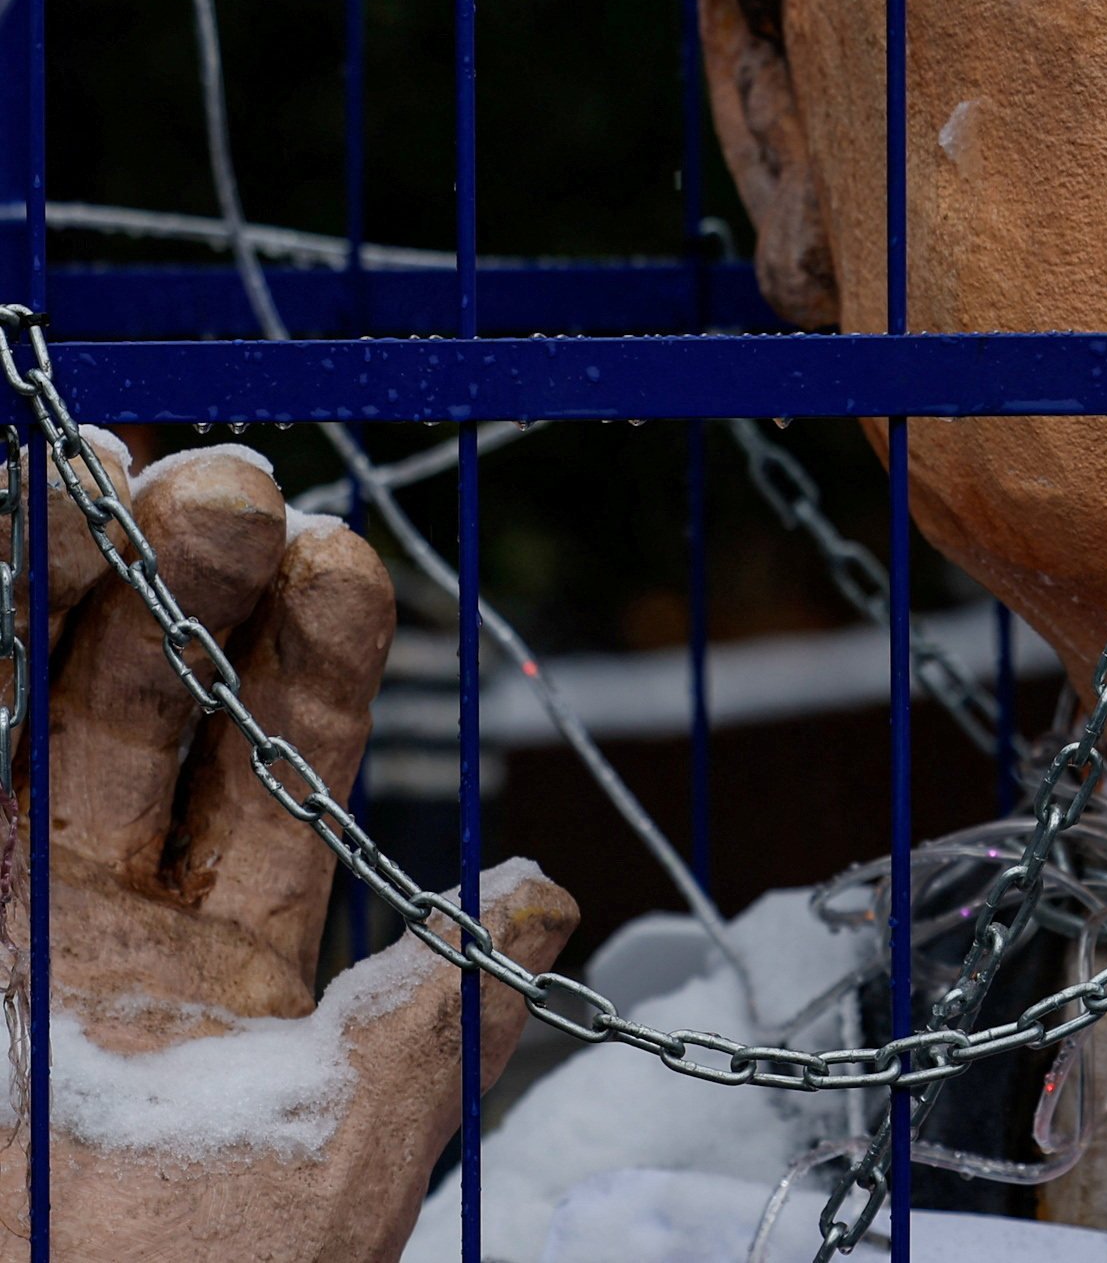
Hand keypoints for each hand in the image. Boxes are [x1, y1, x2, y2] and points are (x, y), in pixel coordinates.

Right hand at [0, 439, 574, 1261]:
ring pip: (29, 715)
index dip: (311, 656)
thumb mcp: (350, 1150)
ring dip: (65, 588)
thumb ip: (438, 1019)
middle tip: (232, 480)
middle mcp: (100, 920)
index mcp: (227, 963)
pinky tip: (3, 543)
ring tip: (103, 470)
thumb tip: (539, 886)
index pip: (281, 766)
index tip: (339, 554)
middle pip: (154, 710)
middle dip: (193, 587)